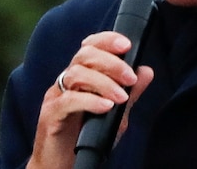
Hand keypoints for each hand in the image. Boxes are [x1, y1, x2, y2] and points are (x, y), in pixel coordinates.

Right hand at [26, 32, 153, 168]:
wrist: (64, 165)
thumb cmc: (87, 137)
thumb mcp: (116, 115)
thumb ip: (130, 94)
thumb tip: (146, 71)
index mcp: (81, 76)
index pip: (90, 47)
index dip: (106, 40)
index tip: (127, 44)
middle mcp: (67, 82)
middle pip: (84, 56)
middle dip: (111, 62)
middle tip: (130, 78)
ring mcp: (56, 96)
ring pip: (76, 74)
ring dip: (103, 83)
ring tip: (121, 98)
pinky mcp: (50, 115)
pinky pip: (68, 100)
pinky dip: (89, 101)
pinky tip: (106, 107)